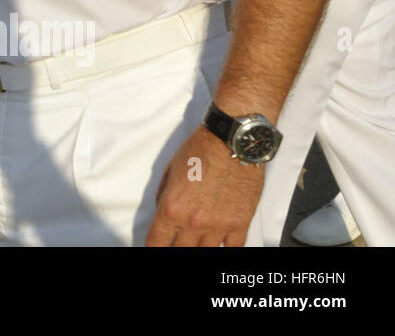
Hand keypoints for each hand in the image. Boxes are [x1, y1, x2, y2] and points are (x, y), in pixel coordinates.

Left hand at [146, 125, 265, 246]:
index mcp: (172, 208)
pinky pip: (233, 248)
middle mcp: (194, 222)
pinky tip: (220, 243)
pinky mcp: (240, 223)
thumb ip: (164, 196)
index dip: (154, 247)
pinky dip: (225, 247)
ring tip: (197, 242)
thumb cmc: (199, 150)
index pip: (156, 242)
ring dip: (200, 247)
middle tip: (176, 242)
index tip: (156, 246)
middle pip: (180, 250)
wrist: (231, 142)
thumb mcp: (169, 171)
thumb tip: (162, 212)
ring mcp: (219, 226)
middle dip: (175, 248)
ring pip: (206, 252)